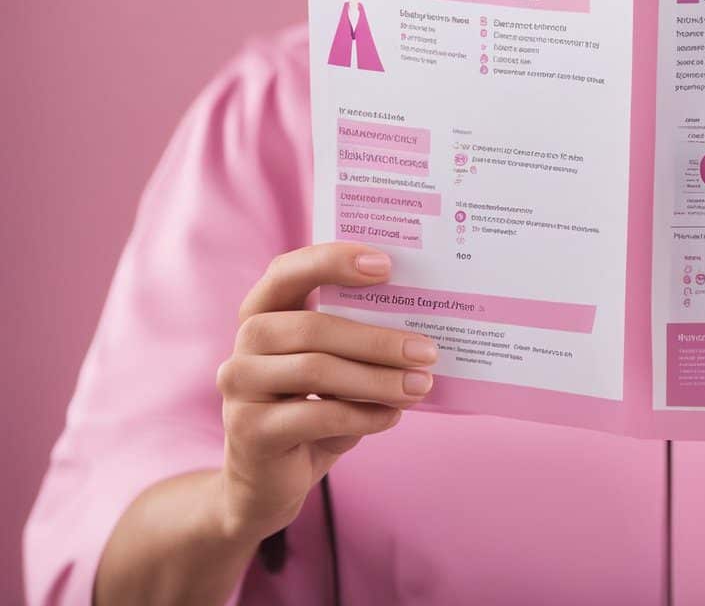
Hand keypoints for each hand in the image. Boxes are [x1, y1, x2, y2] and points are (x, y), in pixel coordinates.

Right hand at [214, 242, 436, 542]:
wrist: (269, 480)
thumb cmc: (312, 408)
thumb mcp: (334, 367)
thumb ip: (357, 340)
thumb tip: (420, 329)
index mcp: (263, 311)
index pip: (288, 270)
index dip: (333, 260)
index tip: (385, 264)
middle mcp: (245, 342)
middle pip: (312, 327)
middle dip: (377, 339)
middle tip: (427, 350)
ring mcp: (240, 386)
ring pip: (317, 371)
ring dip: (378, 379)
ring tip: (420, 385)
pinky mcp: (250, 430)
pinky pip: (317, 416)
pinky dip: (364, 416)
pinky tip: (393, 416)